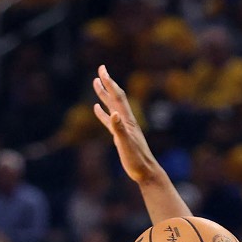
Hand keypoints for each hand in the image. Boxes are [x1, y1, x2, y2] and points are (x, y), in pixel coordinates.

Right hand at [93, 65, 160, 184]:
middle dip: (107, 83)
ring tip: (95, 83)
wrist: (145, 172)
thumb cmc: (137, 160)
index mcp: (127, 120)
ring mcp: (123, 127)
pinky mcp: (120, 136)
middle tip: (100, 69)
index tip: (102, 69)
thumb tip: (113, 114)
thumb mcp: (126, 144)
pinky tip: (96, 108)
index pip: (117, 97)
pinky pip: (109, 120)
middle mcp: (125, 121)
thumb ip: (119, 129)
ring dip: (104, 94)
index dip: (109, 83)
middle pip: (115, 97)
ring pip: (111, 106)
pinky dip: (102, 113)